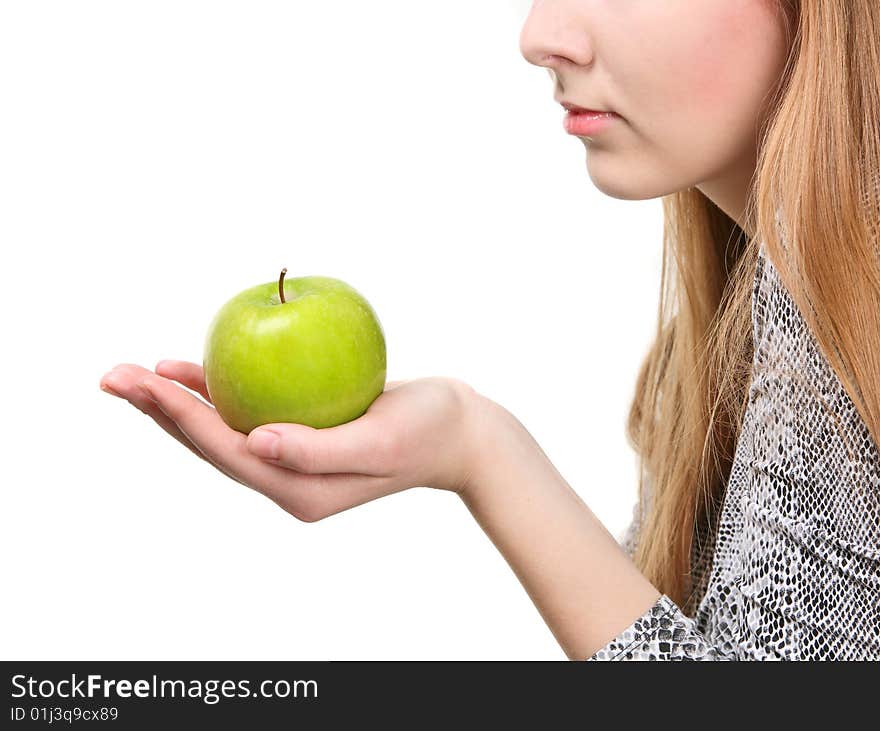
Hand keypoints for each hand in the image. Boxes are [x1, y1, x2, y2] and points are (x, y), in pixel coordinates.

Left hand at [98, 361, 485, 520]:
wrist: (459, 432)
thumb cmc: (429, 431)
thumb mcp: (382, 440)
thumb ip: (320, 450)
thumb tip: (256, 443)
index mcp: (299, 488)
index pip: (226, 451)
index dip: (179, 418)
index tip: (140, 384)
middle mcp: (287, 478)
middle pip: (210, 444)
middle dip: (158, 413)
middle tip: (111, 376)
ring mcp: (291, 458)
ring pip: (219, 429)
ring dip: (175, 404)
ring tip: (132, 375)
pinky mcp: (300, 434)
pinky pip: (246, 412)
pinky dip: (214, 392)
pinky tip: (186, 370)